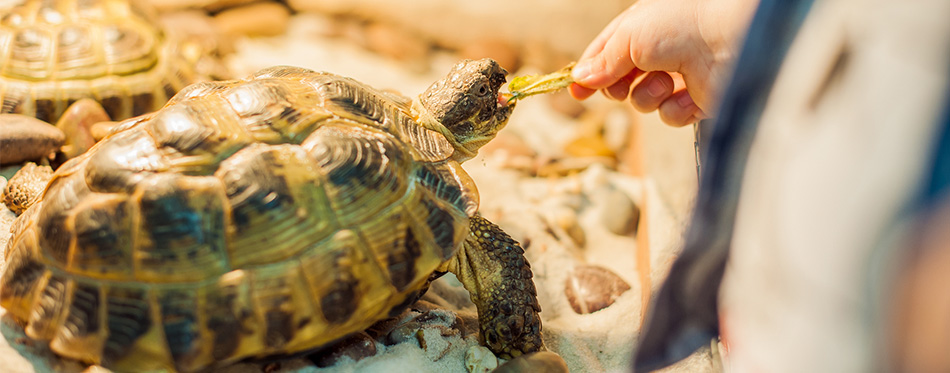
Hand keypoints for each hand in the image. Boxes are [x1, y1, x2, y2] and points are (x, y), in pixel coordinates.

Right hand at [570, 0, 758, 125]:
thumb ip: (604, 61)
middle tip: (619, 88)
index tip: (575, 92)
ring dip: (648, 95)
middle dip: (617, 88)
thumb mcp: (630, 36)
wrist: (731, 39)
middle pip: (622, 81)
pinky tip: (687, 95)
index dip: (589, 73)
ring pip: (644, 101)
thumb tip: (580, 80)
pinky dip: (674, 108)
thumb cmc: (681, 24)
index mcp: (643, 27)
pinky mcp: (697, 100)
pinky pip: (670, 115)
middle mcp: (661, 51)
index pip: (607, 52)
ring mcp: (680, 77)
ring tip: (665, 82)